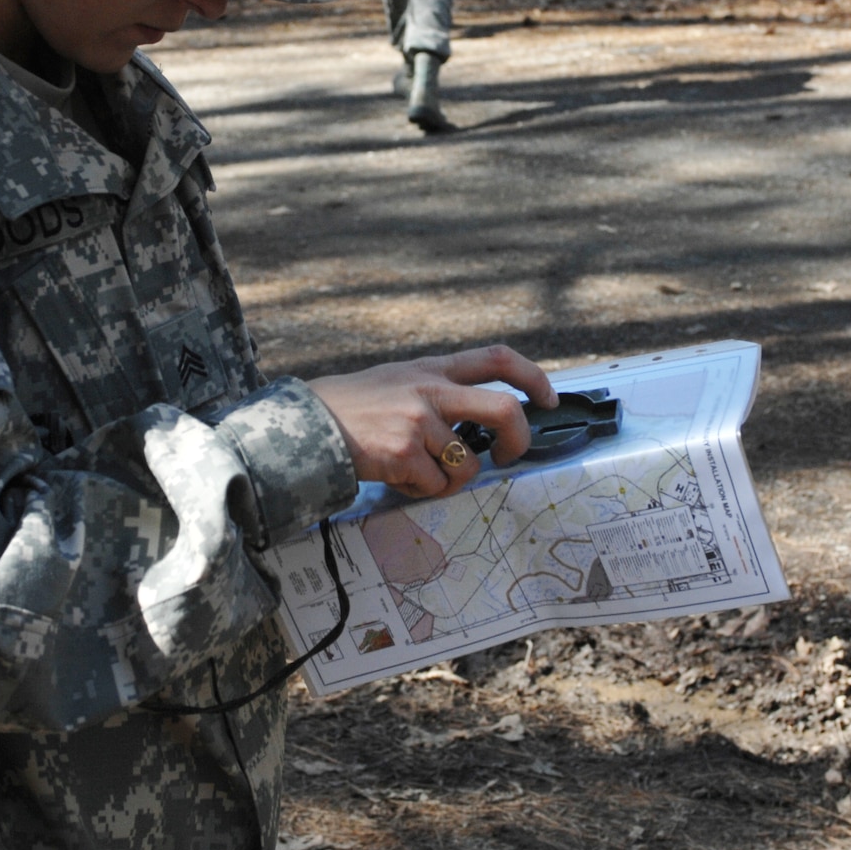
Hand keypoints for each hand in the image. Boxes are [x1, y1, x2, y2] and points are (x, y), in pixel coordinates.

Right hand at [307, 345, 556, 499]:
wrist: (302, 424)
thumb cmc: (351, 408)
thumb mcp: (396, 382)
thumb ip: (436, 393)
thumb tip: (478, 425)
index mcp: (431, 369)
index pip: (497, 358)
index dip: (533, 377)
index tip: (547, 399)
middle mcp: (428, 390)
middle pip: (502, 410)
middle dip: (518, 441)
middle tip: (507, 456)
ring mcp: (416, 422)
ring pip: (467, 465)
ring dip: (449, 480)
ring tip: (418, 472)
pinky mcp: (402, 454)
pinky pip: (435, 485)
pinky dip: (422, 490)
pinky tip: (397, 478)